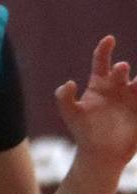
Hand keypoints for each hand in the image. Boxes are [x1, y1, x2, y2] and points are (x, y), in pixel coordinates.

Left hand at [56, 36, 136, 169]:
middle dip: (121, 69)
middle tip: (121, 69)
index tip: (109, 39)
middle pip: (121, 72)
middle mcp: (118, 88)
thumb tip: (69, 82)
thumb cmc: (83, 132)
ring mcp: (132, 99)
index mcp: (99, 84)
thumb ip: (63, 98)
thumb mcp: (70, 114)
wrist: (101, 154)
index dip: (105, 49)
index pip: (101, 61)